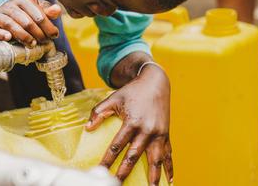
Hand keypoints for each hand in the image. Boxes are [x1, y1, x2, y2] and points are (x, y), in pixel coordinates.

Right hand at [0, 0, 61, 45]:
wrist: (8, 14)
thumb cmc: (27, 13)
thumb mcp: (39, 10)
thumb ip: (48, 11)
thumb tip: (57, 10)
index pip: (38, 14)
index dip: (48, 27)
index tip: (54, 35)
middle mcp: (10, 5)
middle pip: (26, 21)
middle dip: (38, 33)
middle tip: (44, 41)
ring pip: (11, 25)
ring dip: (23, 36)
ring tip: (32, 44)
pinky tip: (8, 38)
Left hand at [86, 62, 171, 184]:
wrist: (155, 82)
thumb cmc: (132, 91)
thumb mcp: (113, 98)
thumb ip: (99, 112)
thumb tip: (87, 128)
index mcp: (132, 122)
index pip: (118, 145)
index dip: (108, 159)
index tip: (101, 170)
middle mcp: (147, 130)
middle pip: (135, 156)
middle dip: (125, 172)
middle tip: (117, 184)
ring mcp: (159, 134)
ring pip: (156, 160)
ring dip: (154, 176)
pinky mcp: (166, 134)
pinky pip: (169, 154)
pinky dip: (170, 168)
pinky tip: (170, 181)